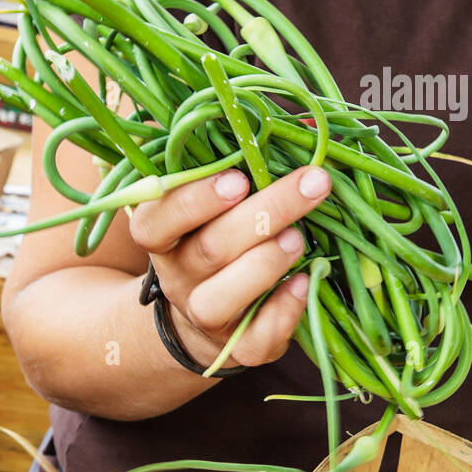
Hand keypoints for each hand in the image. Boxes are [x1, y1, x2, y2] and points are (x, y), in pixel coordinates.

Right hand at [128, 164, 331, 371]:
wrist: (203, 316)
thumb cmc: (219, 233)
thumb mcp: (219, 198)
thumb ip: (249, 161)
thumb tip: (311, 123)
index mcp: (162, 233)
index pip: (160, 217)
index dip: (195, 199)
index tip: (237, 178)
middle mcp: (177, 274)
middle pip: (210, 249)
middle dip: (264, 215)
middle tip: (311, 185)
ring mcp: (204, 314)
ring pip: (223, 297)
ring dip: (266, 264)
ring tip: (300, 237)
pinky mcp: (238, 348)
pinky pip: (257, 337)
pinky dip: (284, 310)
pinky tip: (307, 282)